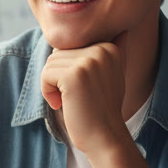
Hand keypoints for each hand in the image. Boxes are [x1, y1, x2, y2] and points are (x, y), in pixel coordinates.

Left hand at [40, 35, 127, 154]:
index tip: (84, 89)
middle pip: (58, 53)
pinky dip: (47, 92)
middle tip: (76, 97)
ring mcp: (88, 61)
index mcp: (109, 47)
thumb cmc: (103, 109)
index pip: (70, 47)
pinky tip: (64, 104)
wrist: (105, 137)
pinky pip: (45, 75)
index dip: (69, 70)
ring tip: (71, 100)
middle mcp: (101, 49)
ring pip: (50, 63)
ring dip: (52, 85)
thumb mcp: (114, 75)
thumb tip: (122, 30)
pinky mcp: (73, 75)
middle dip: (59, 77)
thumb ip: (116, 51)